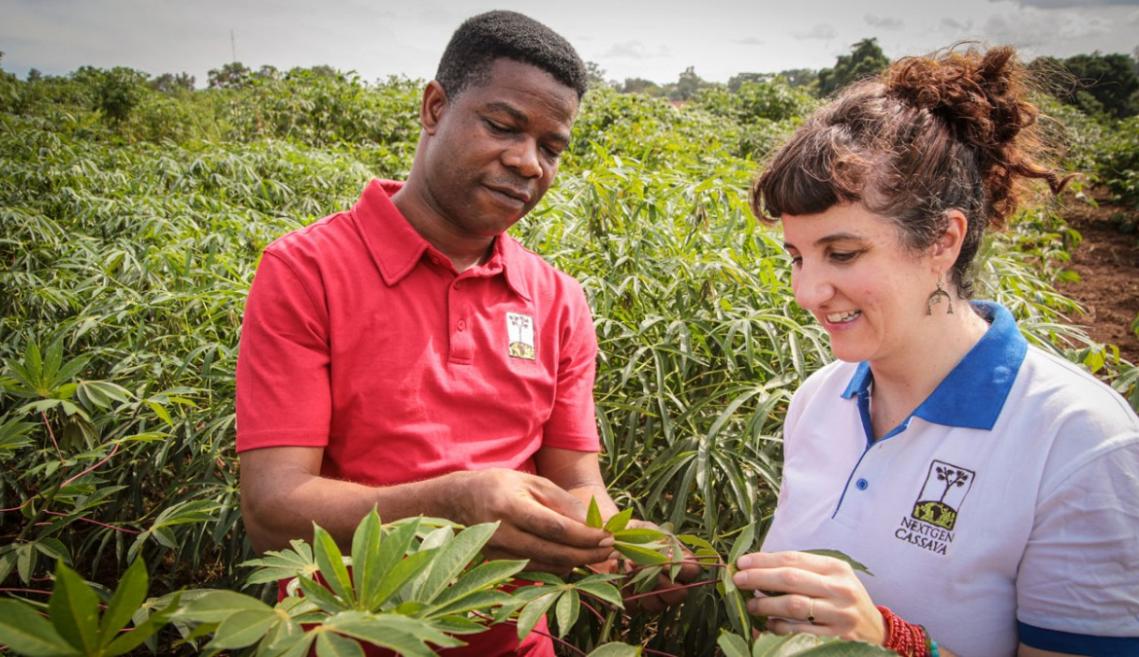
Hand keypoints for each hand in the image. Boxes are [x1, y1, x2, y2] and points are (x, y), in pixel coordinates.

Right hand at [448, 468, 614, 573]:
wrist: (457, 501)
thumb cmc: (499, 486)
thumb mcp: (531, 482)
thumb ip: (561, 501)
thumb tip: (592, 521)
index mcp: (510, 507)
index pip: (555, 528)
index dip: (584, 536)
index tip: (608, 536)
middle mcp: (502, 533)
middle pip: (553, 552)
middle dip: (587, 553)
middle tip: (611, 549)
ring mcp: (498, 553)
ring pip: (546, 565)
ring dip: (576, 562)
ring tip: (599, 554)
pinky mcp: (498, 564)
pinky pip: (536, 570)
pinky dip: (558, 566)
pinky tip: (575, 558)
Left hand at [604, 520, 701, 612]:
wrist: (610, 540)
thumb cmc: (634, 532)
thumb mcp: (644, 529)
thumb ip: (652, 540)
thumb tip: (656, 558)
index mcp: (681, 561)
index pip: (693, 571)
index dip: (680, 569)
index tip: (662, 561)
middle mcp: (672, 584)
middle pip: (679, 594)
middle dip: (659, 582)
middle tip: (641, 567)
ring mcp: (655, 597)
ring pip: (657, 606)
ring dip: (640, 588)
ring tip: (627, 568)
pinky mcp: (635, 605)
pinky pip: (634, 609)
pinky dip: (624, 594)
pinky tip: (617, 576)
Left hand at [732, 551, 884, 642]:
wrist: (877, 630)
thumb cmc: (844, 599)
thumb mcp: (832, 578)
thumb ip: (803, 571)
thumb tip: (759, 568)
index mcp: (836, 568)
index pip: (793, 559)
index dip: (764, 560)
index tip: (742, 562)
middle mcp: (839, 588)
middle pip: (790, 579)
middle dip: (759, 578)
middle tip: (738, 580)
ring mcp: (839, 614)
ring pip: (794, 605)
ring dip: (766, 604)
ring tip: (751, 604)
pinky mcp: (836, 637)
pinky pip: (800, 630)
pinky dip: (779, 626)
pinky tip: (769, 624)